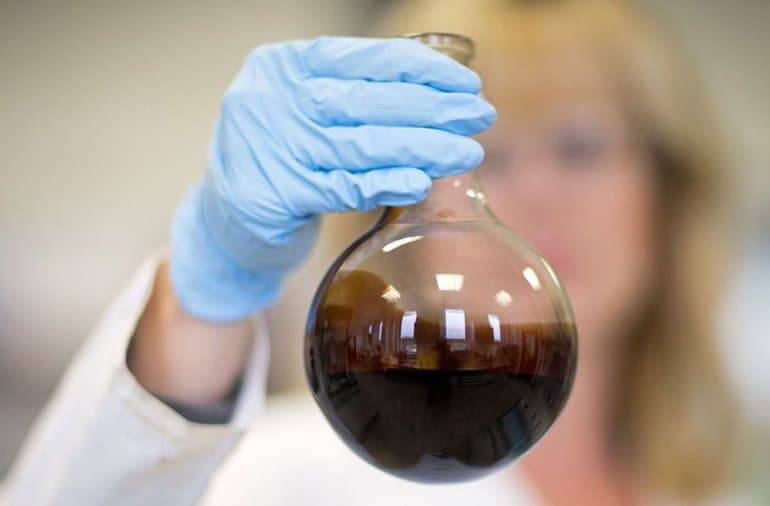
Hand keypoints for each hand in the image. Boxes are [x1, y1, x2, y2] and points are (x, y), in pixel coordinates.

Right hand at [170, 36, 496, 321]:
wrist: (224, 220)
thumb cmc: (281, 158)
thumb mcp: (306, 111)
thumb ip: (356, 98)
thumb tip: (440, 94)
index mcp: (282, 66)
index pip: (362, 58)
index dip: (420, 70)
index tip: (466, 84)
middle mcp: (270, 100)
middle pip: (366, 101)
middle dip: (432, 109)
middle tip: (479, 117)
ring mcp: (268, 148)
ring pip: (360, 144)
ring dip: (421, 148)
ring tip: (465, 152)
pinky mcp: (272, 196)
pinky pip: (342, 188)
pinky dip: (385, 185)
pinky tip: (420, 183)